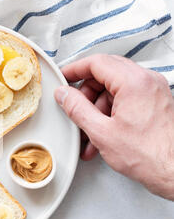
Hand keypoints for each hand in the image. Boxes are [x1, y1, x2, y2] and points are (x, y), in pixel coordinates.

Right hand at [54, 54, 173, 199]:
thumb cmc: (149, 155)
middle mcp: (147, 81)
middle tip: (73, 106)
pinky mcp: (155, 103)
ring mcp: (153, 91)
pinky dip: (110, 112)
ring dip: (97, 107)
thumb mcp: (101, 132)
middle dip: (86, 92)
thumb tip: (64, 94)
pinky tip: (101, 133)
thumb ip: (77, 109)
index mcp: (134, 83)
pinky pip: (126, 99)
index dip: (74, 69)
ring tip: (88, 131)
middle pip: (106, 73)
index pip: (97, 63)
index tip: (63, 78)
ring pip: (115, 88)